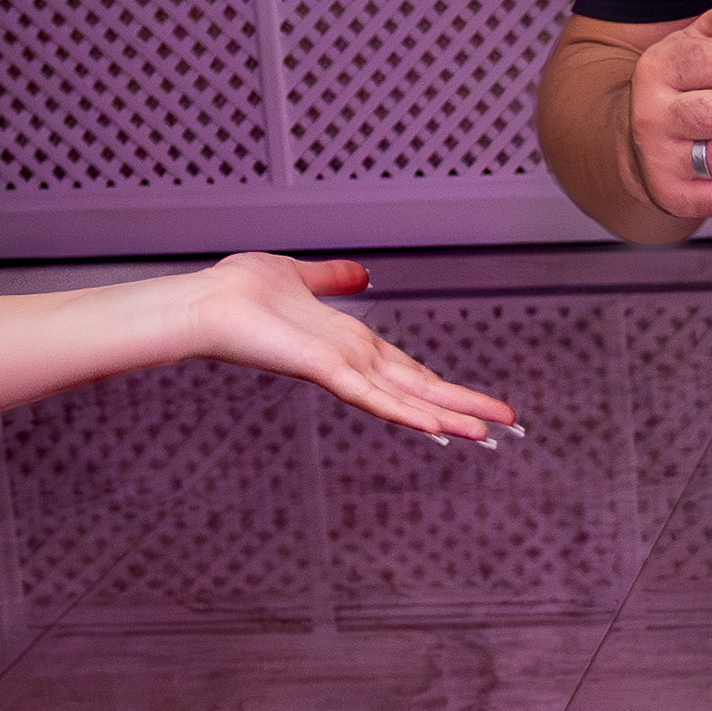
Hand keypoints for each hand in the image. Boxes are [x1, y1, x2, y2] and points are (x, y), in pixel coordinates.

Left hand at [183, 256, 520, 444]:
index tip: (478, 404)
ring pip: (406, 399)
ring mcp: (340, 370)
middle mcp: (353, 361)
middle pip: (421, 389)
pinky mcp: (324, 371)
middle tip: (508, 427)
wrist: (203, 304)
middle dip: (465, 407)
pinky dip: (404, 413)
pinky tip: (435, 429)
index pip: (409, 370)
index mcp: (351, 344)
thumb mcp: (298, 275)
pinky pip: (371, 396)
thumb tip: (361, 275)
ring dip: (449, 417)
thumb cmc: (237, 291)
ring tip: (488, 435)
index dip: (445, 386)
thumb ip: (332, 278)